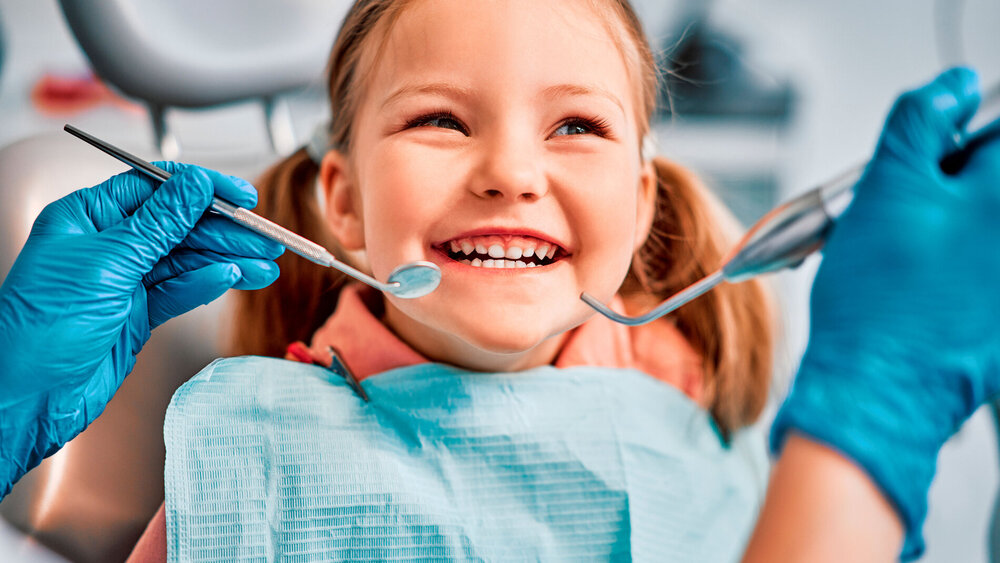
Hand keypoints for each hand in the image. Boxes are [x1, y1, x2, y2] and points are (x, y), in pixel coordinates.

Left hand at [0, 163, 282, 495]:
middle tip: (264, 238)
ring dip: (227, 261)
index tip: (240, 195)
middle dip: (225, 231)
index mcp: (87, 218)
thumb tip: (195, 186)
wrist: (28, 397)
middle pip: (179, 226)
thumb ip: (159, 224)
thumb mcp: (108, 263)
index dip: (201, 189)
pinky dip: (207, 284)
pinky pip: (181, 291)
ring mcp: (124, 281)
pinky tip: (232, 280)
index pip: (155, 188)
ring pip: (187, 261)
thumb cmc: (41, 329)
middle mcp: (107, 245)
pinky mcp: (138, 314)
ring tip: (263, 266)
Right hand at [770, 67, 999, 559]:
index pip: (996, 130)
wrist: (880, 390)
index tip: (929, 158)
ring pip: (979, 231)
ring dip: (950, 229)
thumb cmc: (879, 299)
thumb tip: (953, 88)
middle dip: (952, 184)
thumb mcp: (885, 185)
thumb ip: (922, 120)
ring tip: (909, 257)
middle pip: (987, 183)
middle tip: (909, 210)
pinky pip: (978, 274)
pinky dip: (955, 272)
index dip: (957, 137)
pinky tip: (921, 291)